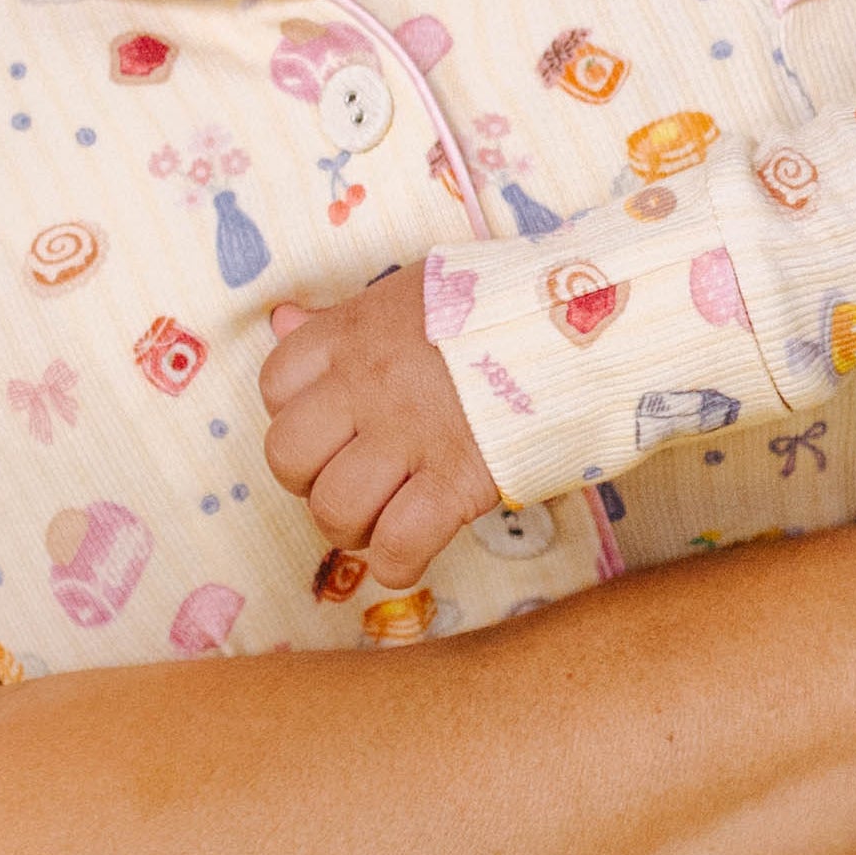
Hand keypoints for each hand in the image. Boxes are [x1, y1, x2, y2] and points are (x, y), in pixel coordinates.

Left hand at [258, 264, 496, 581]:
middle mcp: (370, 386)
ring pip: (333, 509)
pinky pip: (398, 546)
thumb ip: (343, 317)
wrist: (579, 318)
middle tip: (352, 477)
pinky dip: (398, 562)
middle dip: (310, 480)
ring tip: (384, 513)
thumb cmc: (496, 305)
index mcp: (355, 334)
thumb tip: (283, 320)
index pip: (276, 384)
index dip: (295, 413)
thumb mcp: (408, 292)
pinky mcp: (458, 481)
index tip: (333, 423)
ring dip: (352, 526)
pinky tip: (412, 549)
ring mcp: (411, 436)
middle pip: (288, 456)